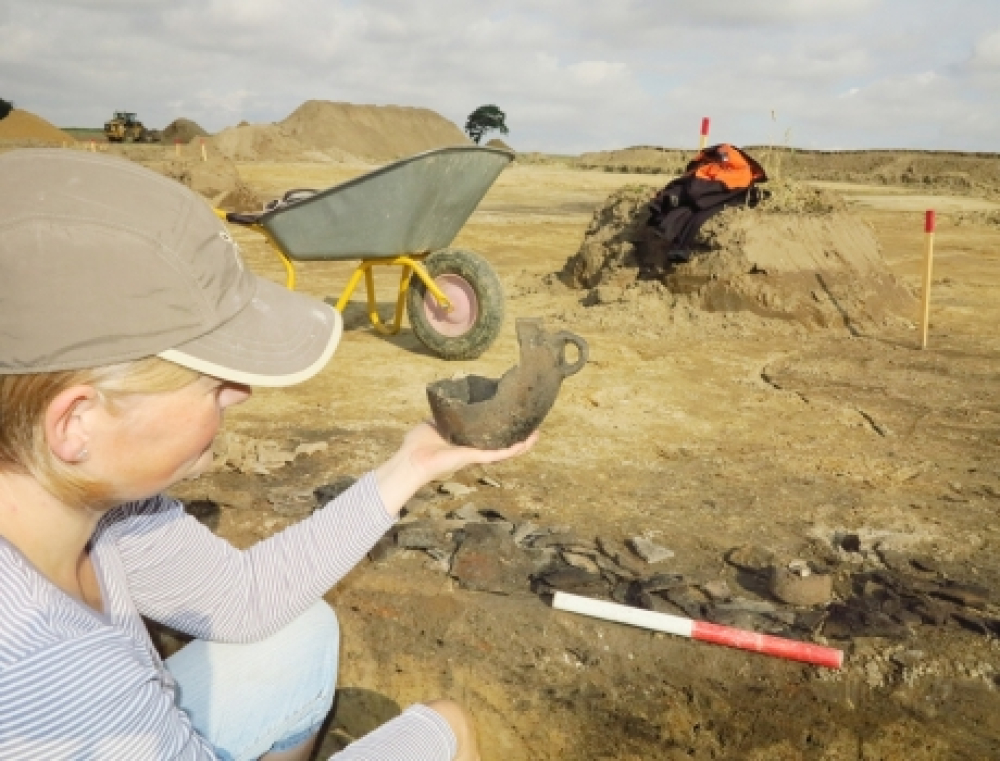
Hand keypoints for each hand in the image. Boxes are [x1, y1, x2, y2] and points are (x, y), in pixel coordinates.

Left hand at [374, 422, 537, 516]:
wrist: (412, 460)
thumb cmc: (417, 445)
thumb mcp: (434, 422)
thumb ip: (443, 415)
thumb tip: (447, 403)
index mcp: (464, 442)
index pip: (487, 436)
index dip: (500, 429)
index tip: (512, 418)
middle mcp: (473, 450)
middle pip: (501, 445)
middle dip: (517, 438)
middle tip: (532, 428)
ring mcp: (476, 455)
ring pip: (505, 451)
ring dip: (522, 444)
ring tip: (536, 435)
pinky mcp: (475, 457)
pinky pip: (499, 454)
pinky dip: (514, 449)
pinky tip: (527, 442)